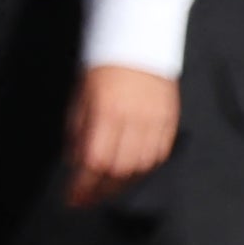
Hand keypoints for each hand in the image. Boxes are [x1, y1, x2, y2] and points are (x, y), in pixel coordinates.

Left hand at [60, 65, 178, 207]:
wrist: (138, 45)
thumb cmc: (102, 68)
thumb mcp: (80, 96)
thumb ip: (78, 131)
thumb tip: (75, 163)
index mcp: (106, 112)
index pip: (95, 160)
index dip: (83, 185)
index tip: (73, 199)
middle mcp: (134, 121)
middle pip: (119, 170)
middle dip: (101, 190)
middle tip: (87, 198)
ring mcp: (155, 123)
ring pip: (141, 168)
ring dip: (122, 184)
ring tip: (106, 188)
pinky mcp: (170, 124)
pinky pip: (158, 157)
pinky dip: (142, 170)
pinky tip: (130, 173)